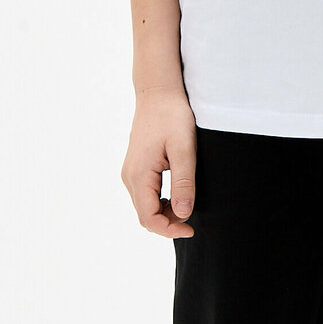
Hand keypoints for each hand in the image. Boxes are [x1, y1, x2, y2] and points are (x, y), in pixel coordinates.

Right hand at [121, 90, 197, 236]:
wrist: (158, 93)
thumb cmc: (172, 117)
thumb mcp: (184, 150)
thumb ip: (183, 183)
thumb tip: (183, 214)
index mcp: (139, 175)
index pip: (148, 218)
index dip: (169, 230)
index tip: (191, 228)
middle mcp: (129, 177)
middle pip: (144, 216)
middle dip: (168, 224)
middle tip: (193, 221)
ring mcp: (130, 172)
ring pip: (144, 207)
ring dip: (165, 214)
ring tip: (188, 205)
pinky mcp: (136, 168)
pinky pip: (145, 195)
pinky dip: (161, 203)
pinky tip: (178, 196)